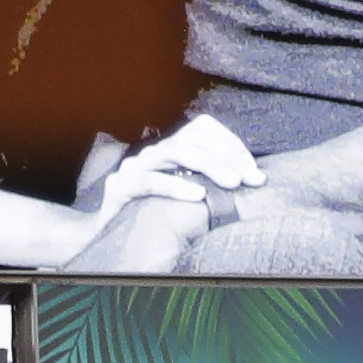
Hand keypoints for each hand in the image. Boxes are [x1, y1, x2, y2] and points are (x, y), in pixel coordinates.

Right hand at [70, 118, 264, 271]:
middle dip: (227, 155)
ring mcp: (137, 166)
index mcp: (172, 150)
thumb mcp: (189, 196)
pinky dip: (176, 186)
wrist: (108, 234)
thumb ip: (213, 184)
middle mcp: (155, 152)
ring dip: (210, 165)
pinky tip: (198, 195)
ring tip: (232, 183)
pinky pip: (150, 180)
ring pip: (176, 151)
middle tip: (252, 179)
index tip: (254, 172)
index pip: (204, 128)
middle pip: (194, 136)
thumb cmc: (156, 215)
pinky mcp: (121, 186)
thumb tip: (253, 182)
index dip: (232, 145)